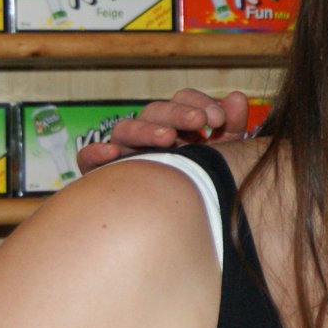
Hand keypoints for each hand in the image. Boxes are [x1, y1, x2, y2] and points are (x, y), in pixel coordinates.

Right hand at [74, 89, 252, 173]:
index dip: (199, 103)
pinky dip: (96, 152)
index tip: (217, 118)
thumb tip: (238, 97)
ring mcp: (124, 153)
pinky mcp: (100, 175)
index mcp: (177, 126)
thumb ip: (232, 127)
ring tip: (167, 138)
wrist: (177, 230)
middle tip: (200, 122)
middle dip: (178, 113)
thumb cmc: (202, 187)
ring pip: (125, 129)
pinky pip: (88, 159)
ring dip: (145, 130)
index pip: (182, 100)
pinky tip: (112, 154)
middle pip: (155, 110)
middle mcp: (148, 135)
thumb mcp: (224, 156)